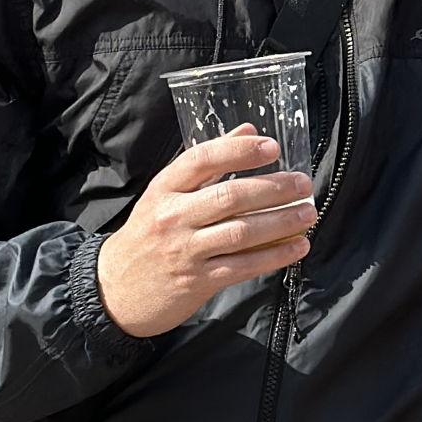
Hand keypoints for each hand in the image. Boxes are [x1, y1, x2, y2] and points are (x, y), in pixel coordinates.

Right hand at [96, 127, 314, 339]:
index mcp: (165, 188)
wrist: (114, 291)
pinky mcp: (197, 281)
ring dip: (281, 222)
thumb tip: (250, 130)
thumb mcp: (167, 193)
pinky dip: (274, 256)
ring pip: (241, 232)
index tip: (272, 147)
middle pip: (230, 196)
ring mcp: (185, 250)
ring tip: (307, 213)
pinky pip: (243, 266)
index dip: (239, 151)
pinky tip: (297, 247)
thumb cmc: (149, 234)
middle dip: (273, 188)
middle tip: (302, 184)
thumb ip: (208, 162)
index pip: (203, 159)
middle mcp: (173, 216)